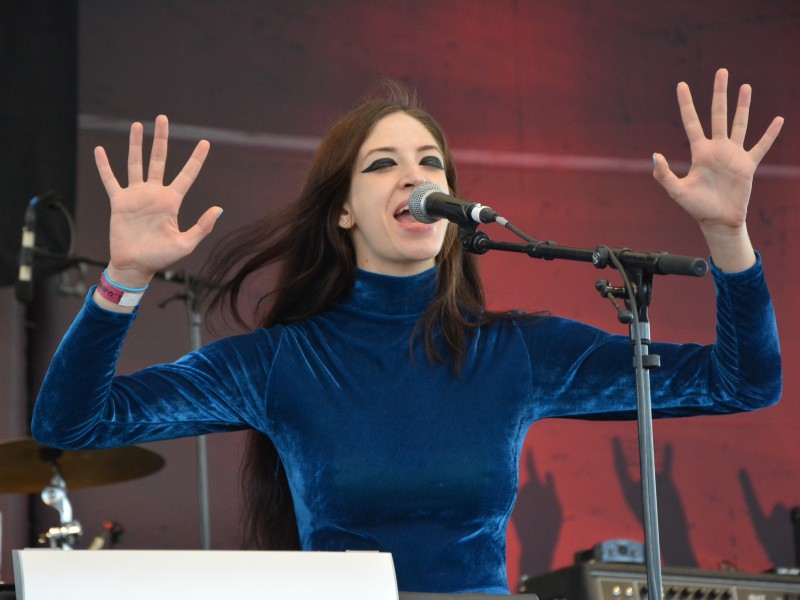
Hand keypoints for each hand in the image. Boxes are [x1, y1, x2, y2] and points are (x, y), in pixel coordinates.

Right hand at [94, 114, 220, 286]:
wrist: (135, 266)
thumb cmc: (161, 257)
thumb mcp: (186, 243)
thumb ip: (202, 226)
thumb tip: (218, 209)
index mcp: (172, 201)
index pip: (187, 175)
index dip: (196, 159)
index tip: (205, 142)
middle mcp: (155, 194)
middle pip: (159, 160)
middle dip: (161, 139)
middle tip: (162, 118)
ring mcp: (136, 196)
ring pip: (136, 164)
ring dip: (136, 145)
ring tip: (137, 125)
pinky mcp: (119, 202)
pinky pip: (111, 180)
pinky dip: (104, 166)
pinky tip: (100, 150)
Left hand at [652, 68, 783, 271]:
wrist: (718, 221)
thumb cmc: (696, 207)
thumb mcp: (676, 191)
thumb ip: (664, 174)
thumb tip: (655, 154)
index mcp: (699, 152)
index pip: (691, 122)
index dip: (686, 104)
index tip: (681, 84)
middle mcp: (716, 148)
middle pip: (718, 115)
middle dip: (719, 94)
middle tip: (721, 71)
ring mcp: (733, 155)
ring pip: (739, 124)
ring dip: (742, 106)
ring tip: (745, 86)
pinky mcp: (747, 165)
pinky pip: (760, 146)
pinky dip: (770, 134)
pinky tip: (778, 119)